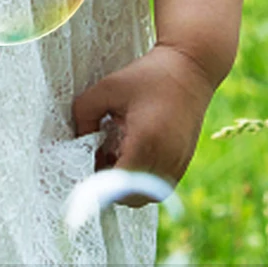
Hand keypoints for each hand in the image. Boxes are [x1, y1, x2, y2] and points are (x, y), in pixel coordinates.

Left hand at [72, 43, 217, 202]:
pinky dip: (143, 177)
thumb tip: (78, 139)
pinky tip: (133, 150)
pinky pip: (159, 185)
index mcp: (146, 142)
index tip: (85, 165)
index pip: (119, 186)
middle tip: (99, 156)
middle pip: (132, 197)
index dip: (99, 182)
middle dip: (111, 185)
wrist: (189, 69)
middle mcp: (166, 160)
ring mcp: (178, 164)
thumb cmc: (147, 76)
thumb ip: (85, 113)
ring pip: (147, 195)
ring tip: (116, 151)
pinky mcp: (184, 163)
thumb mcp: (107, 87)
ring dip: (128, 183)